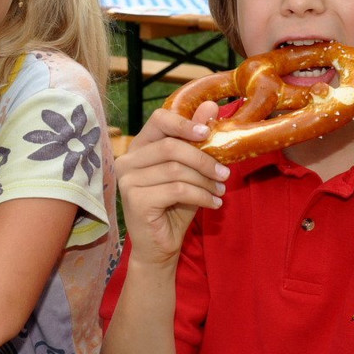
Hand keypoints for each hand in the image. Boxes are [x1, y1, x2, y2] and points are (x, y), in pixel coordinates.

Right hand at [116, 101, 228, 266]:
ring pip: (177, 169)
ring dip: (206, 180)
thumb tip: (211, 105)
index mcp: (139, 147)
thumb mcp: (190, 171)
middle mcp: (127, 160)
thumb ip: (197, 141)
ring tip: (220, 191)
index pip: (159, 120)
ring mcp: (128, 180)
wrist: (159, 247)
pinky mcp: (135, 199)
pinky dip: (201, 195)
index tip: (208, 133)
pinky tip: (213, 203)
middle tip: (226, 173)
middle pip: (171, 146)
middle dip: (204, 159)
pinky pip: (177, 190)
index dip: (185, 123)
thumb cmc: (174, 207)